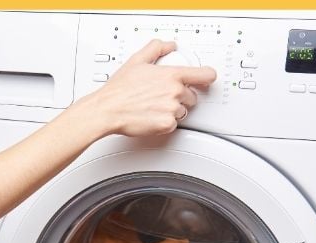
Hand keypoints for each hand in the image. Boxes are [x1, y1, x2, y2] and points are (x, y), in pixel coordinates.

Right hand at [80, 39, 216, 136]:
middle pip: (192, 97)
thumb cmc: (119, 89)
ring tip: (154, 107)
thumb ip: (156, 49)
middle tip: (163, 96)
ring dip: (172, 111)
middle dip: (181, 97)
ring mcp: (172, 109)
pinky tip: (152, 117)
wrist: (108, 110)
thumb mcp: (137, 61)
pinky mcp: (166, 125)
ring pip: (182, 112)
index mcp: (171, 75)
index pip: (204, 75)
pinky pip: (173, 125)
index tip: (206, 79)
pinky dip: (164, 123)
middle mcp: (175, 92)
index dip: (207, 77)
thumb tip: (169, 45)